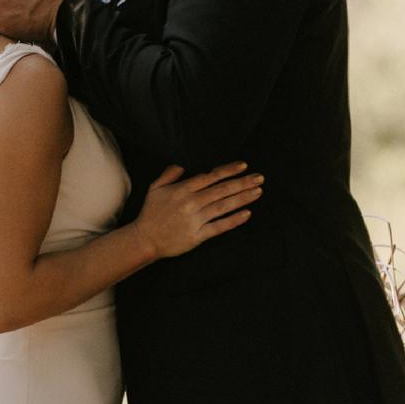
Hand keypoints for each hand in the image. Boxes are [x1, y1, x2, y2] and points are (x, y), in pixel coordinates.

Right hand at [132, 162, 263, 260]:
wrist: (144, 239)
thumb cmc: (151, 213)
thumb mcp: (155, 188)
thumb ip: (170, 174)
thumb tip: (183, 164)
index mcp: (182, 190)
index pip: (210, 177)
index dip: (228, 170)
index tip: (243, 165)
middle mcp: (191, 203)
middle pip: (221, 190)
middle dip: (242, 183)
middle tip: (259, 178)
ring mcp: (195, 220)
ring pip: (223, 206)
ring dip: (242, 198)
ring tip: (258, 192)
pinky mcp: (197, 236)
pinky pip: (218, 227)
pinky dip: (233, 221)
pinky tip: (247, 214)